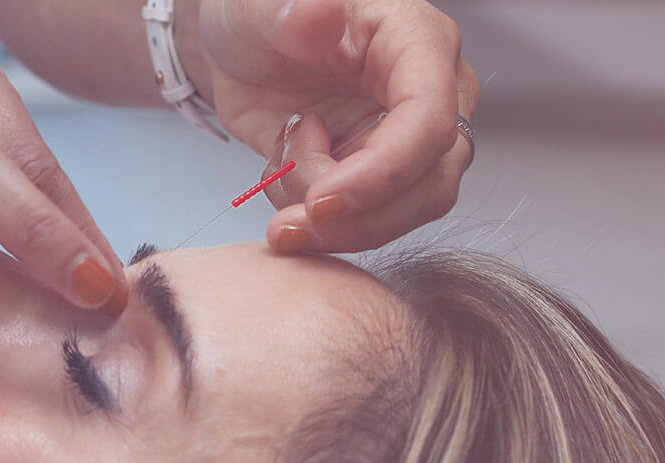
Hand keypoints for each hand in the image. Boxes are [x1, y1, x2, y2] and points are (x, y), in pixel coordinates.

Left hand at [185, 0, 479, 253]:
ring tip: (277, 197)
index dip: (381, 172)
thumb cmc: (260, 19)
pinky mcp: (381, 180)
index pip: (429, 120)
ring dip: (334, 230)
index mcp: (417, 41)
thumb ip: (290, 13)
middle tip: (289, 228)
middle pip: (429, 184)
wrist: (242, 54)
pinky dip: (317, 225)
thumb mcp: (257, 8)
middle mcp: (431, 96)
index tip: (321, 200)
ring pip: (400, 216)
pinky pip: (363, 224)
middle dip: (357, 219)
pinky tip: (284, 179)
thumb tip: (318, 12)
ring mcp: (410, 145)